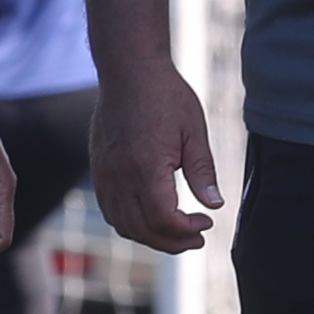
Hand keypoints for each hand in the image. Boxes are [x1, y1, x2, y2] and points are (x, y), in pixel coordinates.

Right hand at [90, 40, 225, 254]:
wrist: (128, 70)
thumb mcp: (194, 131)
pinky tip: (151, 216)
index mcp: (147, 166)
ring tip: (176, 232)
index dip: (186, 231)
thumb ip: (203, 172)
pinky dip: (131, 223)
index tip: (206, 223)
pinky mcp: (99, 170)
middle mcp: (121, 175)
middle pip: (143, 230)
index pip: (164, 219)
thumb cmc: (165, 95)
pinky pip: (110, 210)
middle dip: (172, 242)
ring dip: (150, 236)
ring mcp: (105, 174)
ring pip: (123, 225)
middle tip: (196, 238)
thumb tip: (214, 206)